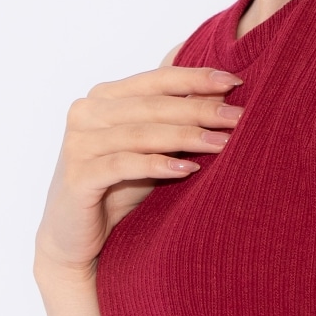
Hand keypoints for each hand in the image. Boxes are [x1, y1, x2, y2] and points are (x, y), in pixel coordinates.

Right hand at [34, 65, 242, 279]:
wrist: (78, 237)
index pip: (157, 80)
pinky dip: (157, 165)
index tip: (236, 82)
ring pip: (141, 133)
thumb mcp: (153, 146)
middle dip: (200, 110)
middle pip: (153, 106)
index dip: (197, 78)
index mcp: (104, 96)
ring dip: (186, 136)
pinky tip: (187, 168)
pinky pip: (123, 165)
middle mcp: (86, 113)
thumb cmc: (121, 186)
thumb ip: (176, 115)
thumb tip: (223, 86)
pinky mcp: (78, 177)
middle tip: (238, 118)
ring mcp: (78, 144)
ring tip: (222, 143)